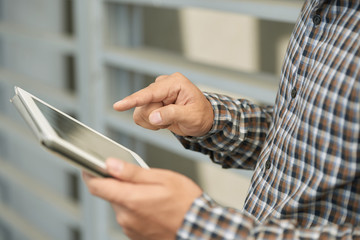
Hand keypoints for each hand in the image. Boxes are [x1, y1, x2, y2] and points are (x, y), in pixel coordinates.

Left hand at [82, 158, 202, 239]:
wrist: (200, 228)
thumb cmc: (185, 202)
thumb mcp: (162, 178)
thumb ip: (133, 172)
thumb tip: (111, 165)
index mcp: (131, 200)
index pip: (97, 186)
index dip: (90, 174)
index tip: (89, 166)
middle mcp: (126, 217)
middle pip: (110, 195)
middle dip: (119, 184)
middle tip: (140, 178)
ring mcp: (130, 228)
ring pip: (121, 205)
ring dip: (129, 196)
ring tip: (152, 194)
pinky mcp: (136, 235)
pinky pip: (129, 216)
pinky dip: (136, 208)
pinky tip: (153, 206)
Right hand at [113, 72, 213, 136]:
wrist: (203, 120)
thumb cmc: (201, 115)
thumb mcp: (191, 116)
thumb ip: (172, 115)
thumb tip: (154, 117)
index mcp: (174, 83)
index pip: (150, 92)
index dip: (133, 100)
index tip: (118, 106)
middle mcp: (163, 85)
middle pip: (144, 105)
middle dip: (156, 118)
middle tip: (171, 121)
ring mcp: (156, 94)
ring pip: (140, 112)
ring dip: (154, 122)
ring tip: (169, 120)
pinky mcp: (151, 102)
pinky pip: (140, 116)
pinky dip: (150, 123)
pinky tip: (162, 120)